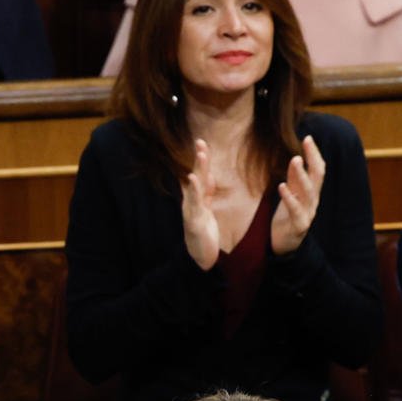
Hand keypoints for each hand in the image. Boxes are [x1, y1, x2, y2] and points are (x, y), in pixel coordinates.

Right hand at [181, 138, 221, 270]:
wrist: (200, 258)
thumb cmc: (203, 234)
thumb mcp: (206, 210)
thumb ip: (207, 194)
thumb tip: (209, 177)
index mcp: (198, 199)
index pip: (201, 176)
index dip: (201, 160)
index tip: (202, 143)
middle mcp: (192, 202)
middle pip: (197, 177)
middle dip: (199, 159)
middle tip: (200, 142)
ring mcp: (191, 210)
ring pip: (195, 187)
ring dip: (198, 169)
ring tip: (201, 154)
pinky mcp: (193, 221)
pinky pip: (193, 203)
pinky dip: (193, 190)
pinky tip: (193, 178)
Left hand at [268, 135, 324, 255]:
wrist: (284, 246)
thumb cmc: (287, 219)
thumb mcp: (291, 196)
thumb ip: (294, 180)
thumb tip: (297, 159)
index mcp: (312, 193)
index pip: (318, 170)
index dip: (314, 154)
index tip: (308, 138)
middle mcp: (313, 201)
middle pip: (318, 177)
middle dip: (313, 158)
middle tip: (307, 142)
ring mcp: (308, 213)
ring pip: (309, 192)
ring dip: (302, 175)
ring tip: (295, 159)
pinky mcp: (298, 226)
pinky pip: (295, 210)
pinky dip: (289, 197)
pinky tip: (281, 186)